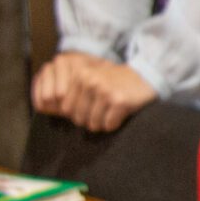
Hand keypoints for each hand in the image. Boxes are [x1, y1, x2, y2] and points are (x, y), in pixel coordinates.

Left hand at [32, 51, 158, 132]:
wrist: (145, 76)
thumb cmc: (115, 82)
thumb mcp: (92, 79)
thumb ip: (74, 92)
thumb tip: (54, 110)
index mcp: (80, 76)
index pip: (67, 109)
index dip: (79, 113)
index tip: (93, 107)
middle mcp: (90, 82)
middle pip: (79, 119)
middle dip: (91, 120)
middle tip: (105, 110)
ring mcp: (104, 91)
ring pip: (93, 124)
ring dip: (103, 123)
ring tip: (112, 110)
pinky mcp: (118, 101)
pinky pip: (108, 125)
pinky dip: (115, 123)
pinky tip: (121, 112)